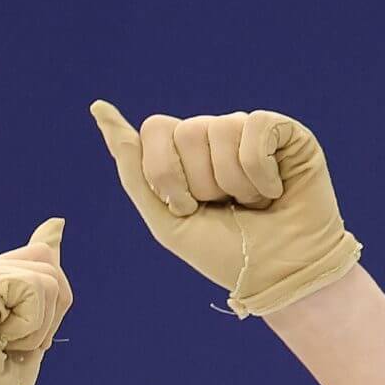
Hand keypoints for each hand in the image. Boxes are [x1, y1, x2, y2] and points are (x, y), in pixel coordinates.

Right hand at [0, 217, 74, 384]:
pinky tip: (1, 343)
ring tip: (2, 347)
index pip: (34, 264)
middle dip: (49, 311)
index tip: (9, 342)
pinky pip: (36, 288)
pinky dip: (33, 326)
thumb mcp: (25, 329)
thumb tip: (58, 222)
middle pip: (44, 261)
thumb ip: (39, 280)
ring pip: (46, 275)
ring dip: (40, 324)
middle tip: (11, 346)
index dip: (43, 309)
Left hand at [88, 101, 362, 318]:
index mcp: (185, 153)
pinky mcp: (285, 133)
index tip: (187, 209)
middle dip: (202, 184)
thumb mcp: (167, 220)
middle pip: (186, 132)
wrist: (280, 277)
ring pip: (221, 130)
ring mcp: (250, 131)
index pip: (156, 129)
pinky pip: (255, 129)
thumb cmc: (225, 254)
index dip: (165, 174)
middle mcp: (216, 135)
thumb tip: (99, 107)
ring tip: (253, 205)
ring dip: (234, 185)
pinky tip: (274, 191)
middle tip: (226, 209)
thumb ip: (133, 169)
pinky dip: (260, 173)